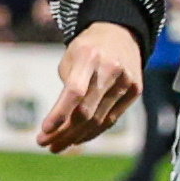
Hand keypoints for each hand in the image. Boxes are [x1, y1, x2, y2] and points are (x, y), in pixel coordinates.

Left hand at [38, 19, 145, 152]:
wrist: (121, 34)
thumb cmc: (87, 49)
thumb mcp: (71, 58)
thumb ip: (67, 89)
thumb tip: (59, 126)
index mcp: (89, 56)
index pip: (74, 91)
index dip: (60, 113)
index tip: (44, 130)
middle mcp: (111, 69)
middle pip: (86, 111)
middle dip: (63, 132)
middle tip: (44, 143)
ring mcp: (127, 82)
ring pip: (99, 120)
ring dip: (76, 137)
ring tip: (55, 146)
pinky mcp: (135, 91)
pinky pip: (111, 119)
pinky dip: (93, 132)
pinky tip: (77, 139)